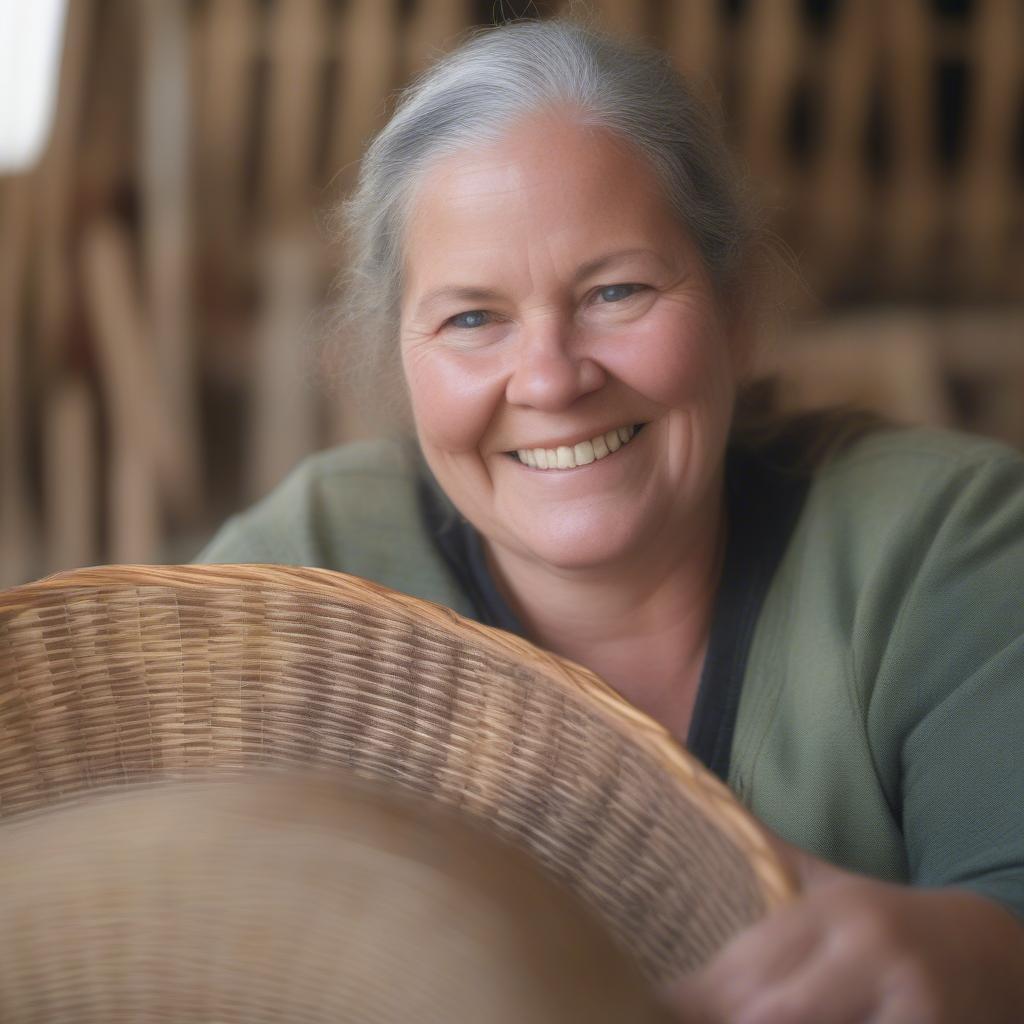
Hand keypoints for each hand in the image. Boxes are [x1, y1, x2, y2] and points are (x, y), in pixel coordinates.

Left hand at [667, 834, 1023, 1023]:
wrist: (986, 955)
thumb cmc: (882, 920)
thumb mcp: (827, 884)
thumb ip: (766, 859)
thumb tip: (692, 801)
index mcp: (835, 910)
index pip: (749, 958)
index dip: (696, 992)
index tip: (654, 999)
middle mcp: (868, 955)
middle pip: (769, 1008)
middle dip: (722, 1017)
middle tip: (674, 1016)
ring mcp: (905, 1009)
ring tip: (720, 1021)